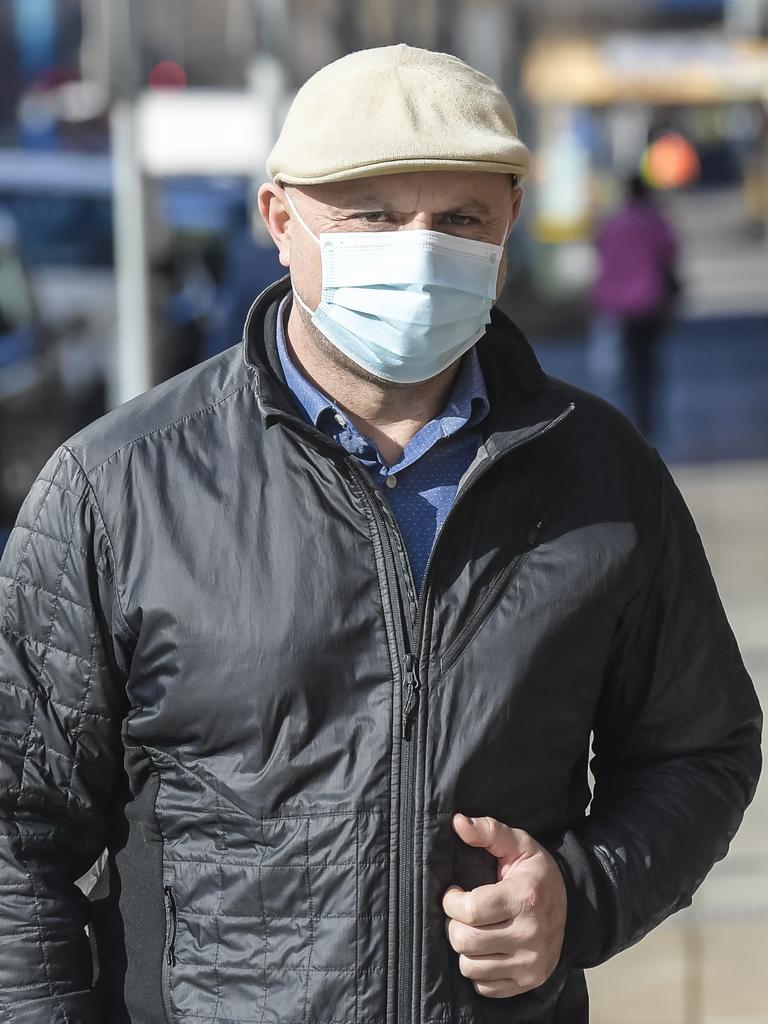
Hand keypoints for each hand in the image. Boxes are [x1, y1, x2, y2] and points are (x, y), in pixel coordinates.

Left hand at [442, 813, 566, 998]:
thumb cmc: (536, 874)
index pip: (470, 910)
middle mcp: (530, 936)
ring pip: (470, 967)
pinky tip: (487, 948)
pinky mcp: (528, 982)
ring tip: (474, 930)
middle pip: (465, 941)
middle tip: (461, 913)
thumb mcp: (518, 844)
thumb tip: (458, 822)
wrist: (575, 905)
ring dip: (464, 948)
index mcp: (525, 898)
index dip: (451, 901)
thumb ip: (488, 831)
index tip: (455, 893)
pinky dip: (478, 968)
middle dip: (454, 924)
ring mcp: (530, 964)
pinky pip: (484, 985)